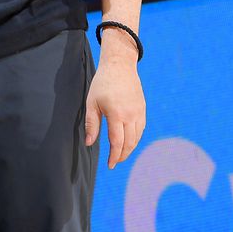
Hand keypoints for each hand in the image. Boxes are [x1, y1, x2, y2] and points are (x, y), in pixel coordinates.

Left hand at [85, 37, 145, 168]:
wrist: (120, 66)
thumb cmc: (102, 83)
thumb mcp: (92, 102)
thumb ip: (92, 124)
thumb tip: (89, 143)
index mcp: (116, 114)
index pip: (117, 142)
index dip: (114, 156)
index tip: (110, 165)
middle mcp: (130, 115)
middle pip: (129, 143)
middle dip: (122, 155)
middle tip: (115, 162)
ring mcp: (139, 112)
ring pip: (137, 137)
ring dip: (130, 148)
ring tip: (121, 154)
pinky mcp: (143, 108)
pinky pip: (141, 128)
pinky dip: (136, 138)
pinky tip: (129, 141)